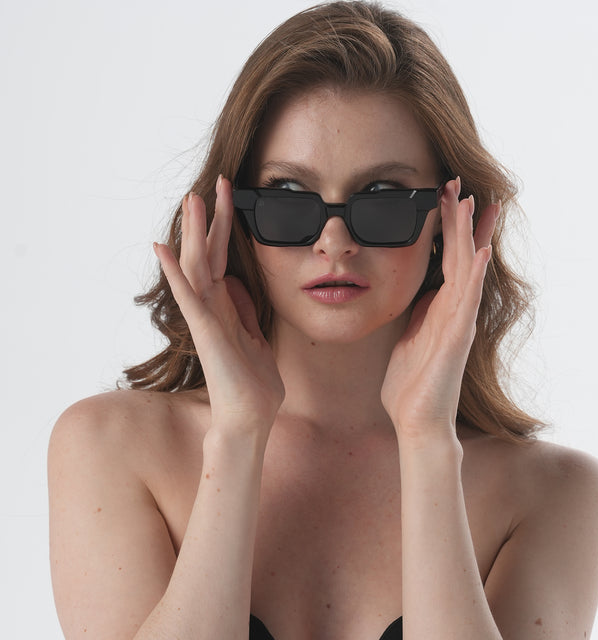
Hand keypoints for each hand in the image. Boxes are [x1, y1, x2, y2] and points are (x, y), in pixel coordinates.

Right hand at [154, 176, 283, 436]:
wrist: (251, 417)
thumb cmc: (253, 382)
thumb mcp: (255, 336)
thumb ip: (243, 310)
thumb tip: (237, 284)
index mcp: (226, 307)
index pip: (224, 258)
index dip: (227, 227)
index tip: (231, 197)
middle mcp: (212, 308)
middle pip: (209, 254)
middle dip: (213, 218)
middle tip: (216, 182)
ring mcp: (206, 319)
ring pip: (197, 268)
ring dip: (194, 233)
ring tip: (192, 200)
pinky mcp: (206, 333)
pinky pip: (189, 298)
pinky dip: (175, 273)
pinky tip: (164, 249)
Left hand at [381, 177, 497, 444]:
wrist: (416, 420)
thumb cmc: (410, 382)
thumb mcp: (407, 336)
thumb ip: (413, 312)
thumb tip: (409, 292)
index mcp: (436, 308)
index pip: (444, 258)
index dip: (445, 228)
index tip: (443, 196)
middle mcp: (452, 310)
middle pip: (457, 255)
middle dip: (457, 219)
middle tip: (456, 182)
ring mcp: (457, 322)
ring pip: (465, 269)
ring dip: (468, 235)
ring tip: (469, 202)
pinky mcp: (457, 339)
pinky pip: (465, 301)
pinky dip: (472, 275)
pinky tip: (477, 250)